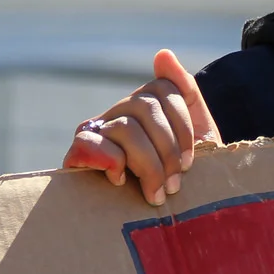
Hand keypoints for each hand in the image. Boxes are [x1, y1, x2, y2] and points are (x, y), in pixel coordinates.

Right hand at [62, 49, 219, 204]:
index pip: (163, 90)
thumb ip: (186, 92)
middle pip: (145, 107)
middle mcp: (118, 112)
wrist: (163, 219)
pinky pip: (90, 144)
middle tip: (176, 183)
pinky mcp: (77, 154)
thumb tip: (163, 53)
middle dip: (168, 149)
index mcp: (146, 104)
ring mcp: (96, 130)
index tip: (191, 160)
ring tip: (157, 193)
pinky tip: (120, 181)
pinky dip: (111, 162)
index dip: (183, 124)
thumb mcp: (196, 137)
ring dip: (148, 165)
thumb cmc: (177, 178)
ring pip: (125, 128)